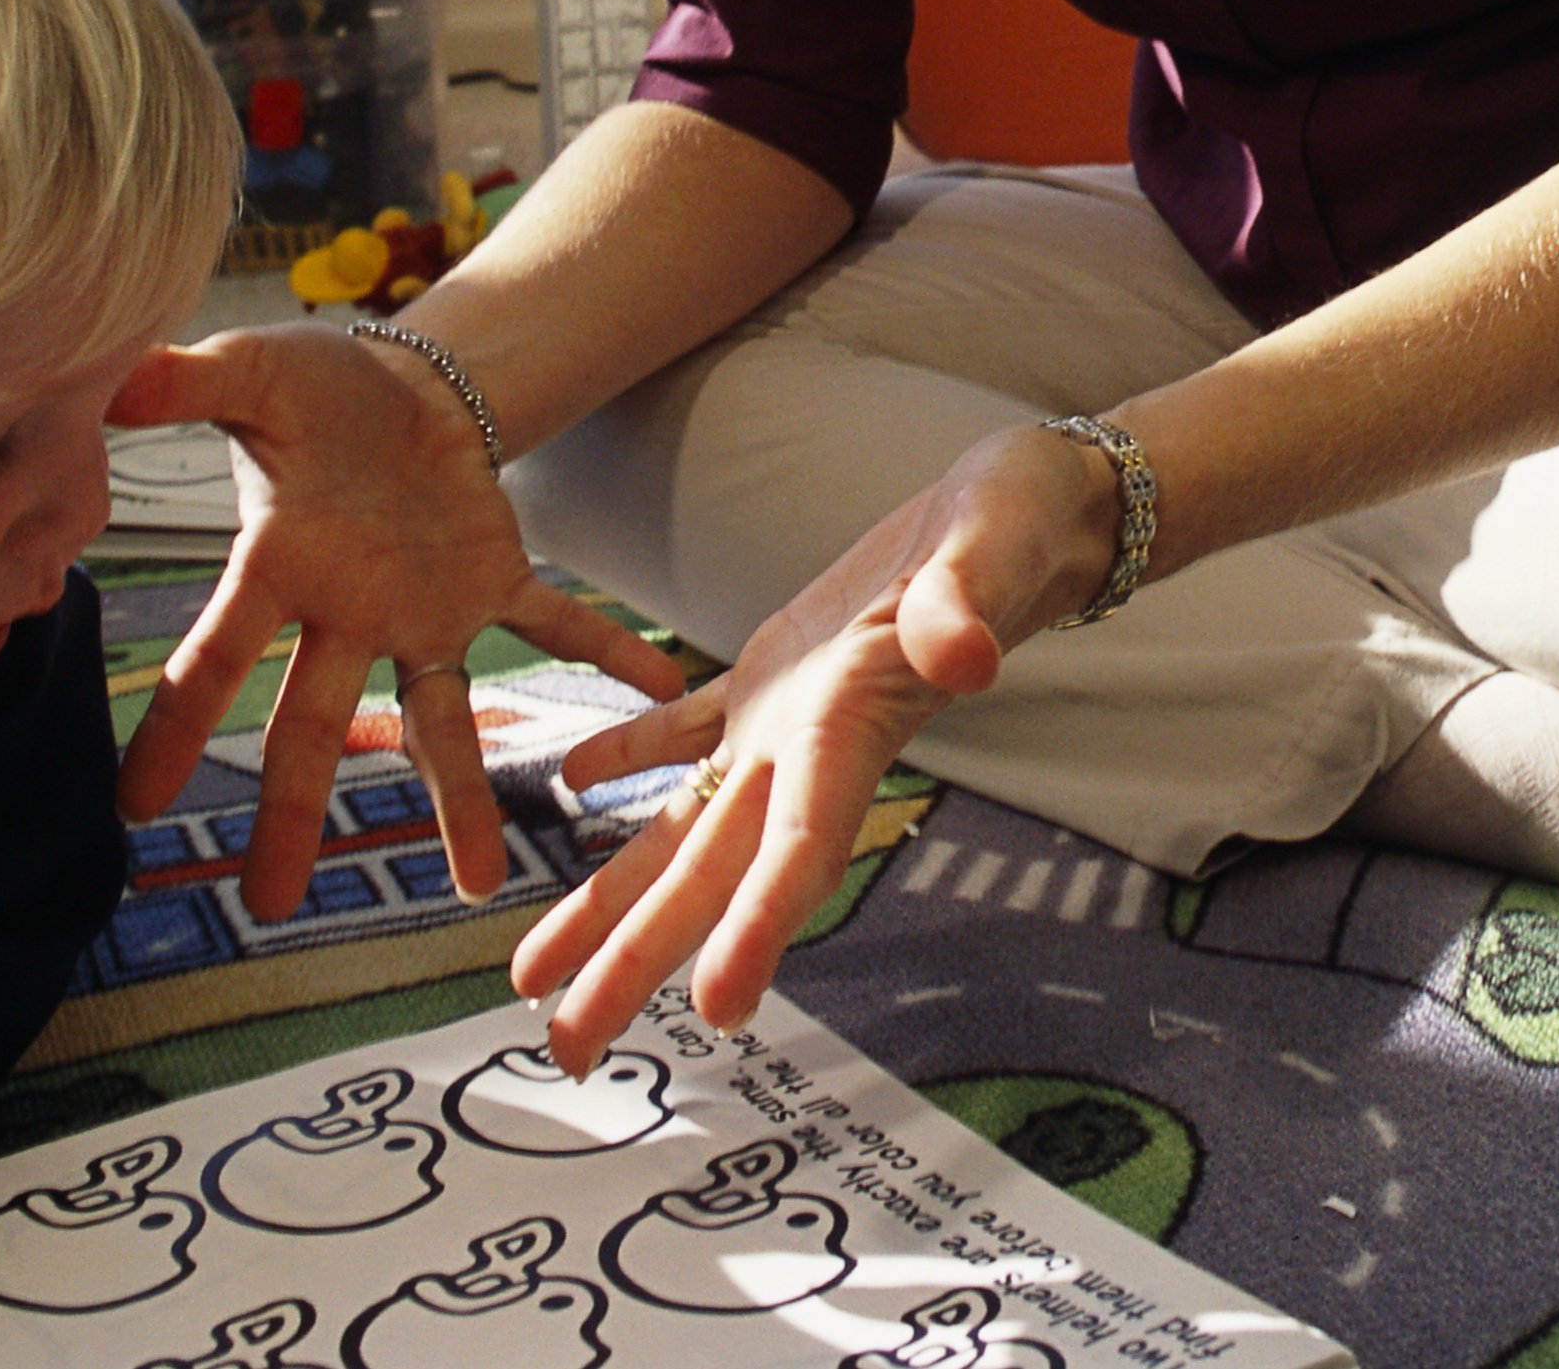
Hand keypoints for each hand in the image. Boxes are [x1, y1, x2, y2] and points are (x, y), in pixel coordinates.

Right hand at [112, 329, 679, 918]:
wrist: (393, 378)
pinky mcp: (493, 576)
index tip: (136, 807)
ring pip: (436, 719)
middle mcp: (347, 611)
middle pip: (312, 726)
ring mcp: (422, 606)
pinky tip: (663, 692)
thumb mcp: (252, 373)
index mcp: (278, 566)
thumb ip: (188, 382)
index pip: (217, 658)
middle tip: (269, 906)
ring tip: (477, 884)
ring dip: (459, 797)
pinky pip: (553, 621)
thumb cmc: (309, 389)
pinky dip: (605, 651)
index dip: (175, 727)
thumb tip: (112, 378)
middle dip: (293, 814)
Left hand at [508, 421, 1122, 1065]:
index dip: (762, 925)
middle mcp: (810, 749)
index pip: (803, 845)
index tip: (716, 1007)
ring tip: (535, 975)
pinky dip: (630, 759)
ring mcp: (786, 720)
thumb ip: (964, 607)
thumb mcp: (992, 554)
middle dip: (637, 964)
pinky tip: (575, 781)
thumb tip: (966, 654)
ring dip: (611, 903)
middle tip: (568, 1050)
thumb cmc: (1018, 527)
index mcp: (855, 727)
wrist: (1023, 507)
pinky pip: (687, 731)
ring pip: (682, 829)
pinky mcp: (774, 673)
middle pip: (711, 876)